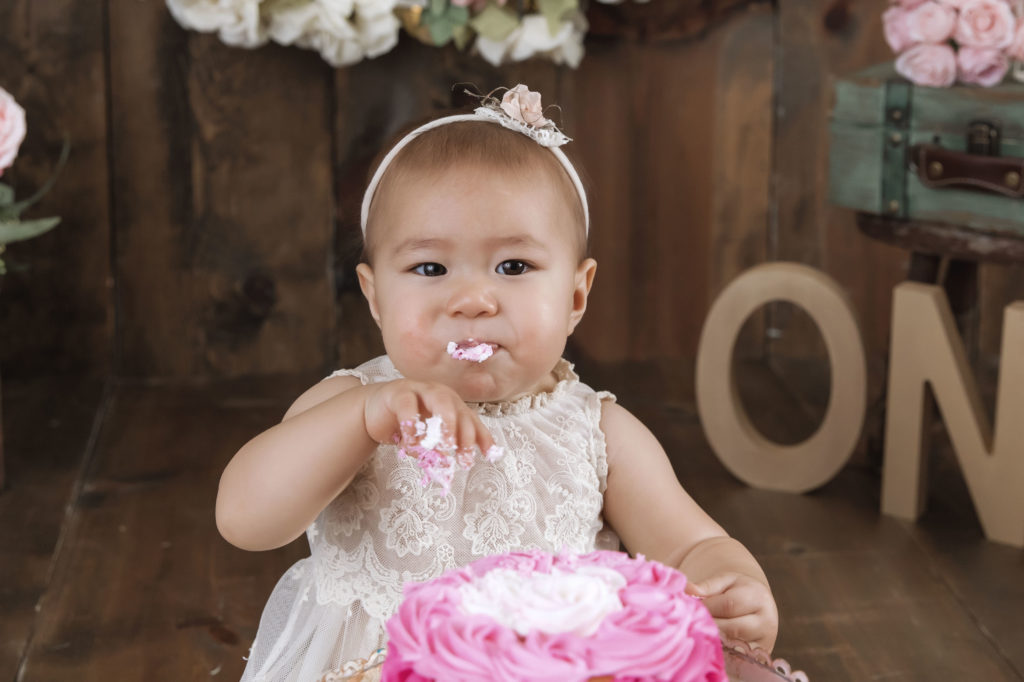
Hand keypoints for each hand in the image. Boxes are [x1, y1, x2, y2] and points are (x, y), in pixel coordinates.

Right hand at [362, 379, 493, 456]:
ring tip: (442, 448)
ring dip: (444, 425)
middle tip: (463, 458)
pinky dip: (411, 425)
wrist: (374, 411)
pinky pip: (407, 405)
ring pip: (439, 400)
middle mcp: (440, 395)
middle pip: (459, 409)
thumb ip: (438, 449)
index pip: (471, 421)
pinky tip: (411, 443)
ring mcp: (420, 390)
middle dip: (464, 433)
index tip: (489, 456)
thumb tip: (446, 464)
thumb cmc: (407, 425)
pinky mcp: (398, 393)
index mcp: (452, 405)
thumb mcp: (427, 439)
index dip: (481, 437)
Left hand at [687, 572, 778, 652]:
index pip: (729, 605)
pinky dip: (721, 653)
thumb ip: (706, 586)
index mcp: (758, 597)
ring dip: (713, 641)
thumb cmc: (738, 590)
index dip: (707, 608)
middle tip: (690, 623)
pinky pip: (735, 659)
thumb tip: (686, 589)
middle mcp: (766, 621)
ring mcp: (764, 642)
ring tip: (698, 633)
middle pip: (731, 628)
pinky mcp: (758, 657)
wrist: (759, 604)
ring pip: (732, 646)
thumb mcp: (725, 581)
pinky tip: (709, 645)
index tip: (689, 608)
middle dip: (708, 626)